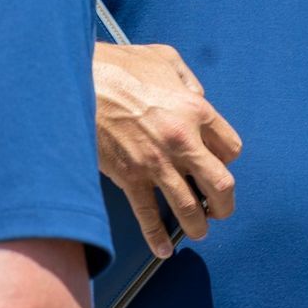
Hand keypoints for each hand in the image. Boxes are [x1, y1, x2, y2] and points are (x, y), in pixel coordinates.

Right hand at [92, 42, 241, 256]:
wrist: (77, 82)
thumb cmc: (118, 66)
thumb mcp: (163, 58)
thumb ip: (186, 79)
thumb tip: (195, 95)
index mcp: (196, 111)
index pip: (230, 148)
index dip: (226, 159)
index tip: (217, 164)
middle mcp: (183, 142)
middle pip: (221, 184)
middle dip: (224, 203)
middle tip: (221, 209)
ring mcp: (156, 164)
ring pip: (189, 208)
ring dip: (198, 225)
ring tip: (198, 231)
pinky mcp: (129, 177)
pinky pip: (148, 215)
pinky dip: (157, 237)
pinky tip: (163, 249)